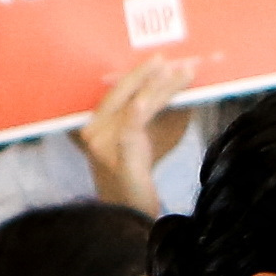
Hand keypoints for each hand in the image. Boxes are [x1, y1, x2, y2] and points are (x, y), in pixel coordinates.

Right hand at [78, 54, 197, 215]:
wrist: (132, 216)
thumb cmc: (140, 175)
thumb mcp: (148, 137)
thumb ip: (156, 112)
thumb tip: (179, 82)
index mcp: (95, 124)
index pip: (117, 92)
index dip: (139, 74)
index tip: (161, 59)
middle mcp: (92, 134)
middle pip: (122, 95)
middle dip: (150, 75)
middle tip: (174, 60)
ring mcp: (102, 149)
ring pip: (132, 108)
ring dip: (160, 89)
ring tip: (183, 74)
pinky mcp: (118, 164)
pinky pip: (128, 133)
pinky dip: (137, 113)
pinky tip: (147, 100)